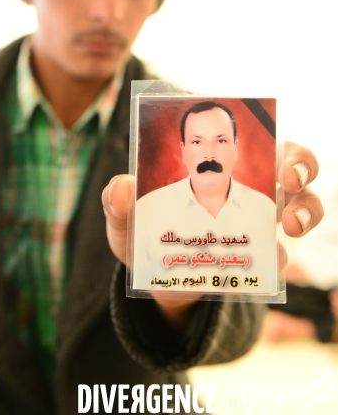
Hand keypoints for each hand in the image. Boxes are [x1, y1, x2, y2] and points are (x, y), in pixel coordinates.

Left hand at [102, 142, 322, 329]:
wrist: (154, 284)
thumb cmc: (145, 238)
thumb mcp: (126, 219)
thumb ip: (117, 203)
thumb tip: (121, 186)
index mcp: (221, 170)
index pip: (259, 143)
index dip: (279, 140)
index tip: (277, 147)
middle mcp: (249, 193)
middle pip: (294, 169)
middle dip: (302, 166)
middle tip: (290, 180)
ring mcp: (258, 228)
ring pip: (303, 209)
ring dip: (305, 211)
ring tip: (289, 225)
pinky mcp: (259, 264)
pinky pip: (280, 260)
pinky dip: (277, 262)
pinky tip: (265, 265)